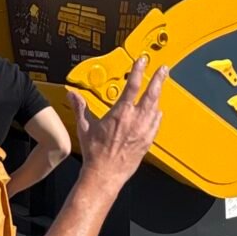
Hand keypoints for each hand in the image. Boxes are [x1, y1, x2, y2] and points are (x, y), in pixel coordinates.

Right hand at [68, 55, 167, 193]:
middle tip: (163, 69)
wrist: (104, 174)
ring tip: (160, 86)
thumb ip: (81, 107)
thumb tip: (72, 95)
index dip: (139, 70)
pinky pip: (156, 124)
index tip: (142, 60)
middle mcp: (135, 120)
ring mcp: (143, 131)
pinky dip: (157, 114)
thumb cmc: (95, 153)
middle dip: (158, 79)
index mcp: (120, 113)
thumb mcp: (84, 127)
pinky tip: (157, 111)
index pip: (133, 85)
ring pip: (155, 107)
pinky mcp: (147, 141)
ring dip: (158, 95)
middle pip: (151, 94)